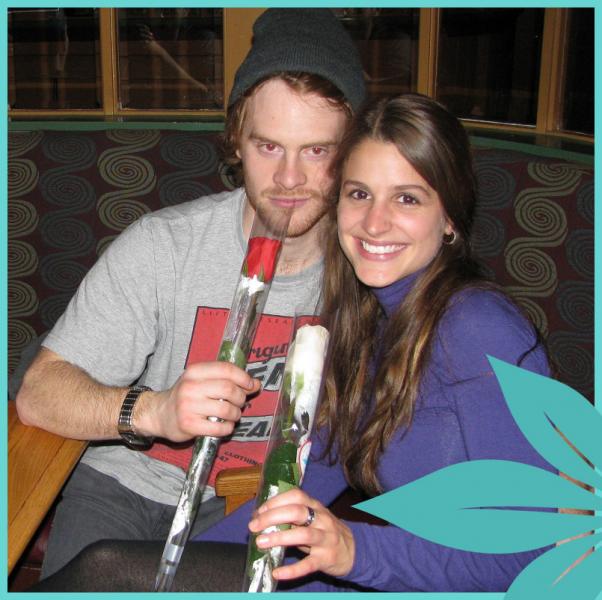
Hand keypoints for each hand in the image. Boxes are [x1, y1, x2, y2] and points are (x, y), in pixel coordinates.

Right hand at [139, 361, 259, 441]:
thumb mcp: (204, 382)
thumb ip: (229, 381)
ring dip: (236, 414)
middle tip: (240, 403)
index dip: (243, 377)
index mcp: (195, 371)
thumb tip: (256, 384)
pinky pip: (218, 428)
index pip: (226, 369)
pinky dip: (228, 428)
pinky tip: (225, 426)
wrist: (159, 414)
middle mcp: (190, 387)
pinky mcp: (188, 425)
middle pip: (229, 389)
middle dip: (241, 398)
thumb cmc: (187, 396)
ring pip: (226, 410)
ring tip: (233, 415)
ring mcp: (188, 406)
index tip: (250, 385)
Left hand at [248, 488, 354, 579]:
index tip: (259, 511)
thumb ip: (293, 517)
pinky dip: (292, 570)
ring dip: (279, 538)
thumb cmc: (324, 531)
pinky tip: (277, 572)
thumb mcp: (313, 518)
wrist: (352, 550)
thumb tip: (263, 518)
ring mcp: (326, 539)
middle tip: (254, 526)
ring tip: (261, 542)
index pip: (296, 496)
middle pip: (296, 512)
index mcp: (316, 506)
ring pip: (303, 535)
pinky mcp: (326, 559)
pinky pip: (308, 564)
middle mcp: (322, 520)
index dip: (275, 501)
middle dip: (272, 517)